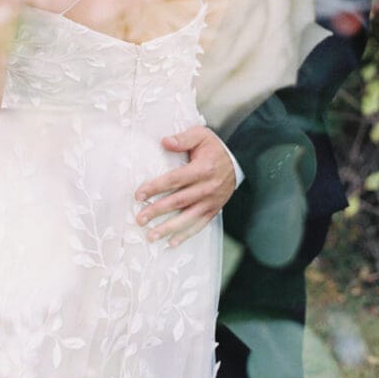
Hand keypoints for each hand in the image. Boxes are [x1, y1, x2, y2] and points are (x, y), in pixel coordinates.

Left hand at [134, 126, 235, 245]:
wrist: (239, 161)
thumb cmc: (215, 148)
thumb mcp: (201, 135)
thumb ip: (183, 138)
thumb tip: (165, 141)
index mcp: (203, 169)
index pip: (175, 180)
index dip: (156, 187)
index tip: (139, 194)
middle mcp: (207, 188)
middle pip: (178, 201)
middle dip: (157, 211)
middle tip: (140, 219)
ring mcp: (211, 201)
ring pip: (188, 218)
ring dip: (169, 228)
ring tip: (152, 235)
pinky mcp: (214, 210)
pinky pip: (199, 225)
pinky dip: (186, 235)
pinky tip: (172, 242)